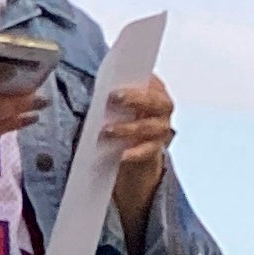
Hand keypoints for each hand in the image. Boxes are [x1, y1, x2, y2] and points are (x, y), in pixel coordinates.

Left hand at [103, 76, 175, 236]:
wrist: (126, 175)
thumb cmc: (111, 137)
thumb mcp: (106, 116)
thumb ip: (105, 105)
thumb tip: (91, 93)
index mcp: (152, 94)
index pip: (152, 81)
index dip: (139, 80)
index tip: (120, 79)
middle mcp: (163, 113)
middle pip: (157, 102)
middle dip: (137, 99)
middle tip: (114, 98)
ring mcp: (162, 135)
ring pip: (154, 127)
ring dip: (131, 128)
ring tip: (107, 133)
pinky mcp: (155, 157)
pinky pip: (150, 153)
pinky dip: (133, 153)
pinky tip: (118, 156)